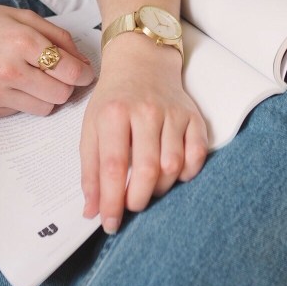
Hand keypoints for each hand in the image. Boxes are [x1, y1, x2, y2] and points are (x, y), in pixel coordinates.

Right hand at [0, 0, 94, 116]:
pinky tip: (12, 83)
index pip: (70, 70)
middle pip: (61, 94)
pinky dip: (23, 100)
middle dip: (67, 86)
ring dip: (48, 96)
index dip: (84, 73)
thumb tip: (82, 59)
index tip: (86, 72)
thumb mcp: (20, 15)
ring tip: (36, 79)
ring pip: (44, 108)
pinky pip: (20, 112)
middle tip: (63, 75)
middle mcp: (10, 71)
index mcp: (22, 41)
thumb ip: (56, 35)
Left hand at [79, 32, 208, 233]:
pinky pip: (197, 155)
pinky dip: (188, 173)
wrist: (141, 61)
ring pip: (173, 166)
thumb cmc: (113, 99)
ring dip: (160, 188)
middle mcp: (145, 111)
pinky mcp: (193, 116)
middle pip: (147, 170)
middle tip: (131, 207)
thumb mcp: (91, 127)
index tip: (109, 224)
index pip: (112, 167)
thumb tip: (91, 211)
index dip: (111, 202)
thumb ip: (89, 170)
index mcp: (113, 113)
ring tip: (148, 187)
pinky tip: (173, 174)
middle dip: (137, 199)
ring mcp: (172, 113)